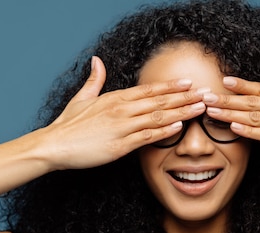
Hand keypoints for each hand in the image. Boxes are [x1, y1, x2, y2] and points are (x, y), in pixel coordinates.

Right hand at [40, 56, 206, 169]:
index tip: (188, 83)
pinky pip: (146, 137)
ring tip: (200, 108)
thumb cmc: (68, 125)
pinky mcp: (119, 145)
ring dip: (181, 112)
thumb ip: (94, 80)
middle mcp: (121, 109)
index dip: (170, 86)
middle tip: (205, 94)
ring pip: (157, 116)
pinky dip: (164, 131)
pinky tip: (179, 127)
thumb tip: (97, 61)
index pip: (149, 89)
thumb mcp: (81, 98)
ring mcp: (121, 127)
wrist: (54, 145)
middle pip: (159, 101)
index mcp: (114, 98)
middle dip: (184, 97)